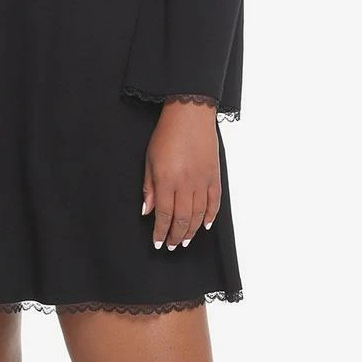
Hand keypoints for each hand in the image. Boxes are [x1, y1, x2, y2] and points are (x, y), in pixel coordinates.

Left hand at [141, 101, 221, 249]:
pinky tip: (206, 225)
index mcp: (167, 181)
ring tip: (185, 240)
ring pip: (199, 215)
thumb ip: (149, 188)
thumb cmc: (166, 135)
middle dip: (176, 236)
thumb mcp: (149, 160)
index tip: (158, 243)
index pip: (163, 215)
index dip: (160, 232)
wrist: (190, 115)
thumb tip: (147, 211)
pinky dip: (211, 216)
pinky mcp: (215, 176)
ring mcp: (202, 181)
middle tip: (171, 245)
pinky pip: (214, 202)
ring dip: (192, 231)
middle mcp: (186, 184)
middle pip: (182, 219)